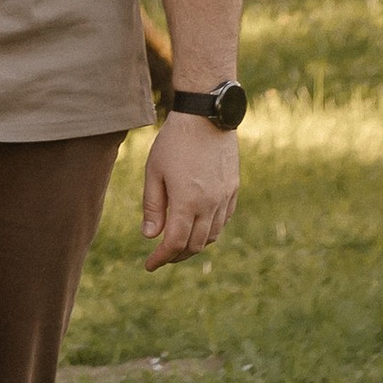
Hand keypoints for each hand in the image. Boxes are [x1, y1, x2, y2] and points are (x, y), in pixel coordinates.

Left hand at [141, 115, 237, 270]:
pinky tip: (197, 226)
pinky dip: (209, 230)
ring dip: (194, 245)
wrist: (206, 116)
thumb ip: (153, 207)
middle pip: (195, 244)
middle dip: (177, 256)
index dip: (161, 258)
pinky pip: (223, 220)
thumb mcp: (154, 172)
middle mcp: (210, 204)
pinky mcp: (233, 189)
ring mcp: (225, 197)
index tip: (149, 265)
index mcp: (188, 202)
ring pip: (212, 235)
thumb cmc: (174, 142)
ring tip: (178, 244)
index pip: (175, 243)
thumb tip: (151, 237)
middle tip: (161, 257)